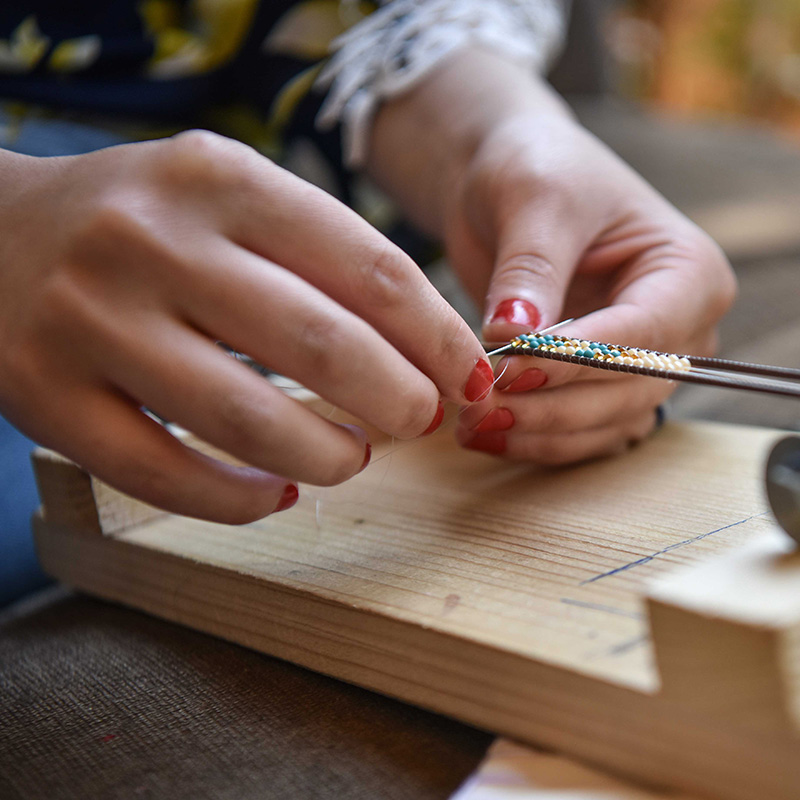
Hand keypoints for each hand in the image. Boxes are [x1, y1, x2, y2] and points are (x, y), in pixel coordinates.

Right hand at [0, 132, 491, 521]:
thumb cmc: (144, 223)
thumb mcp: (230, 200)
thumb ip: (322, 259)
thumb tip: (425, 349)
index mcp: (219, 179)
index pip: (370, 268)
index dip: (438, 338)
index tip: (470, 378)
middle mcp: (152, 242)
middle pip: (322, 343)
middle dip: (398, 399)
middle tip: (420, 420)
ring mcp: (91, 322)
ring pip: (246, 421)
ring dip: (324, 456)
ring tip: (349, 458)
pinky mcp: (47, 399)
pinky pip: (164, 476)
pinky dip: (237, 500)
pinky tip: (276, 494)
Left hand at [368, 49, 735, 464]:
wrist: (506, 190)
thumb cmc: (536, 170)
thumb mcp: (535, 200)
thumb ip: (530, 269)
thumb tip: (514, 334)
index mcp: (686, 272)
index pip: (646, 330)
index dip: (581, 357)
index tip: (513, 368)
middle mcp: (677, 327)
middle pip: (630, 390)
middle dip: (555, 406)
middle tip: (483, 406)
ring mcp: (640, 364)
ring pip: (604, 423)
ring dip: (540, 432)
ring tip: (474, 426)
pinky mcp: (597, 386)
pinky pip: (578, 432)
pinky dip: (534, 438)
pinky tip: (484, 433)